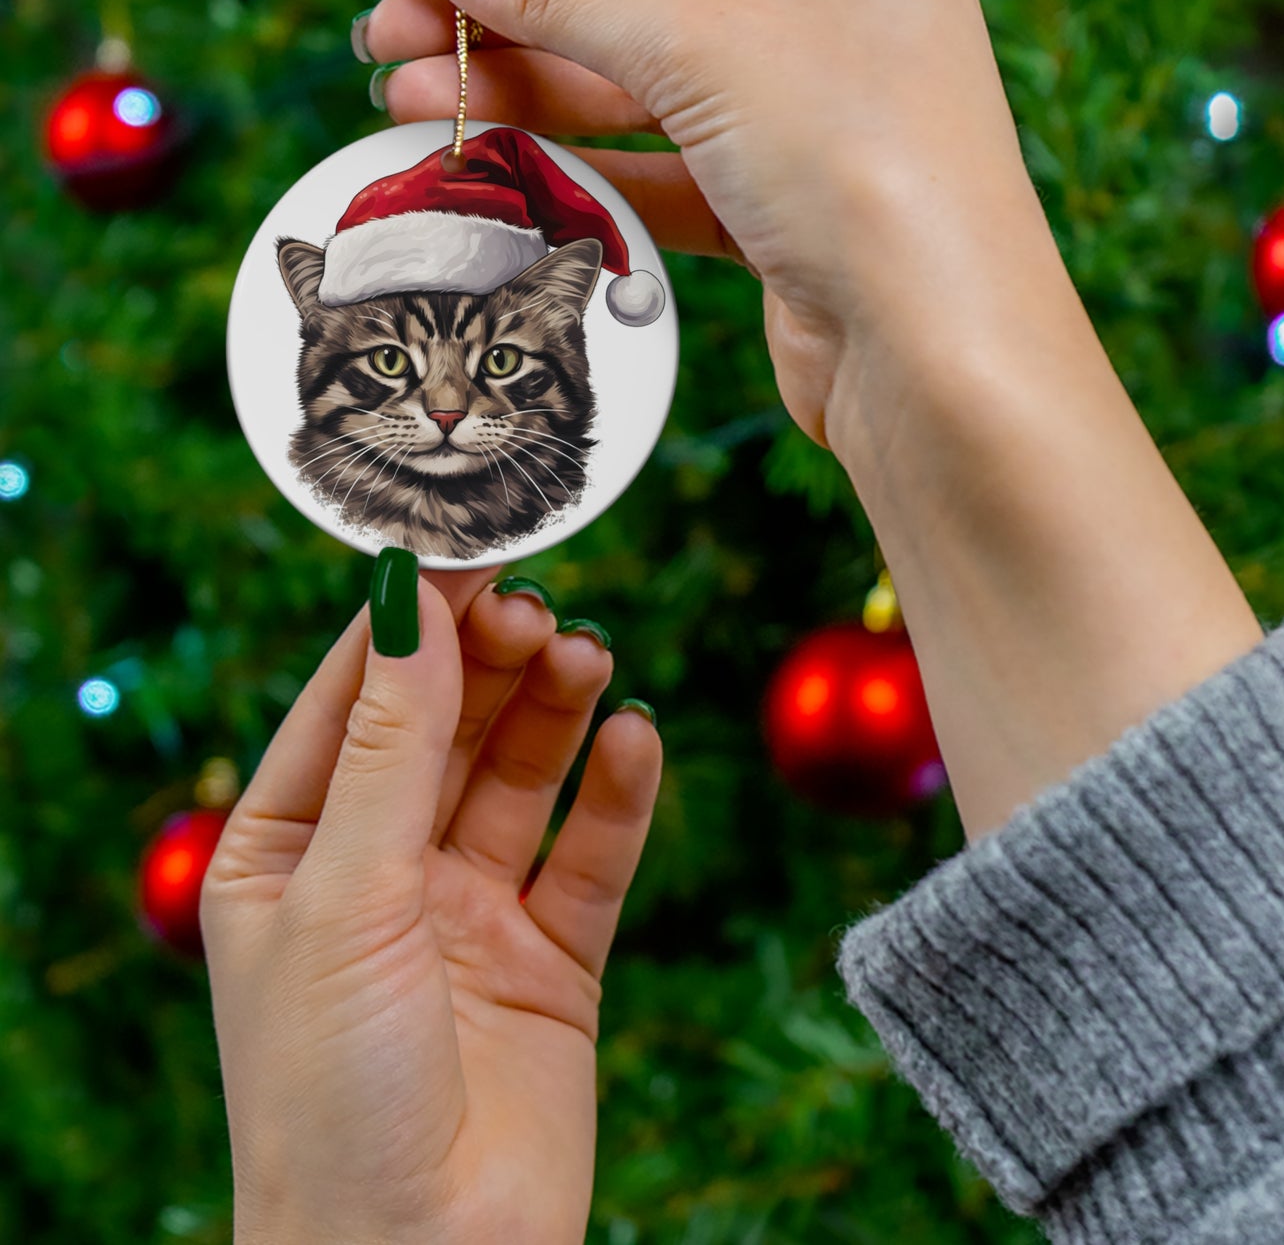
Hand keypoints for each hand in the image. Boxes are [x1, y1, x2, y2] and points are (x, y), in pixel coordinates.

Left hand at [201, 567, 661, 1244]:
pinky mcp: (552, 959)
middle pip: (446, 728)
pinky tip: (635, 738)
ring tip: (589, 656)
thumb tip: (410, 598)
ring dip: (556, 711)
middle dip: (491, 662)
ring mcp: (469, 914)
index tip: (467, 547)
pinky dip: (617, 794)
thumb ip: (391, 746)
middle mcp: (380, 873)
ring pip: (521, 777)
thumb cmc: (331, 1094)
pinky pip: (591, 855)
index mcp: (290, 853)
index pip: (352, 702)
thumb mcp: (346, 895)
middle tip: (540, 606)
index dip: (409, 623)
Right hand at [361, 0, 1054, 454]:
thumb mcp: (706, 50)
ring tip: (409, 104)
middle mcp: (834, 10)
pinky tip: (496, 165)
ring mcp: (808, 113)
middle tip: (388, 40)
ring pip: (639, 87)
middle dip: (508, 18)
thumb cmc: (864, 170)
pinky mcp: (781, 206)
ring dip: (526, 96)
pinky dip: (581, 168)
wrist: (937, 359)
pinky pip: (661, 168)